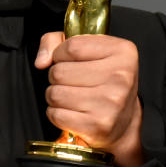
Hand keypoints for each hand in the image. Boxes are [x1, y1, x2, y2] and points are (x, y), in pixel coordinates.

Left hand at [35, 32, 144, 166]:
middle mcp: (120, 77)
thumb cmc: (103, 80)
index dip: (60, 54)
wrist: (123, 120)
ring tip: (71, 96)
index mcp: (122, 52)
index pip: (72, 47)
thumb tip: (42, 61)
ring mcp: (111, 103)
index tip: (67, 60)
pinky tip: (72, 111)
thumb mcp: (87, 49)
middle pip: (59, 72)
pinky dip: (57, 114)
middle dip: (57, 76)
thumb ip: (56, 41)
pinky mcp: (98, 125)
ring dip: (55, 96)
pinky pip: (56, 115)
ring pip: (55, 94)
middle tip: (71, 82)